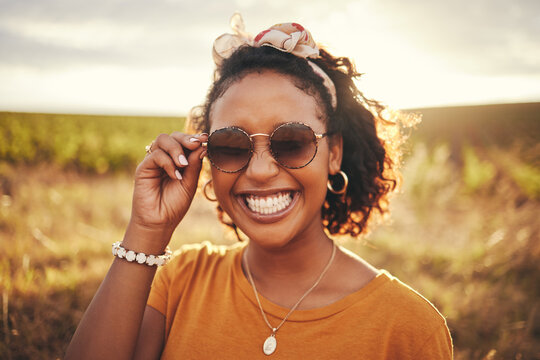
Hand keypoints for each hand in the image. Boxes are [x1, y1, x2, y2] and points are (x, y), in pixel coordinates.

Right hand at [126, 132, 207, 249]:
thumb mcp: (190, 183)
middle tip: (196, 145)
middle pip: (172, 136)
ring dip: (176, 149)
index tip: (205, 138)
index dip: (194, 137)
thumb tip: (202, 146)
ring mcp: (153, 162)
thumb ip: (194, 165)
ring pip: (162, 140)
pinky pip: (155, 155)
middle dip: (186, 138)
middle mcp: (164, 158)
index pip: (183, 141)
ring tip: (184, 164)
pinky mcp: (143, 168)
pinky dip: (168, 163)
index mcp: (177, 160)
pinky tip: (175, 176)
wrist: (160, 222)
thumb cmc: (175, 205)